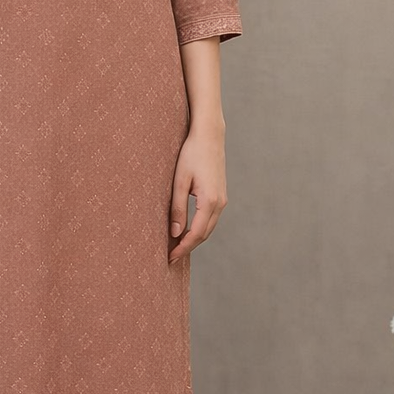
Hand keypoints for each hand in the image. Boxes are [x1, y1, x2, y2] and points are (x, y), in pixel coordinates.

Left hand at [168, 124, 226, 263]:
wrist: (209, 136)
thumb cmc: (191, 154)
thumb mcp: (179, 181)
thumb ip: (178, 208)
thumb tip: (175, 233)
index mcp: (210, 201)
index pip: (196, 234)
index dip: (183, 248)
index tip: (170, 257)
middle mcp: (220, 203)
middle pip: (204, 234)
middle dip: (188, 247)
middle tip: (171, 257)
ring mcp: (222, 199)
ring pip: (209, 228)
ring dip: (195, 239)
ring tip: (177, 247)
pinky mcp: (220, 195)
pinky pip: (211, 219)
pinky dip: (200, 228)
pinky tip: (188, 230)